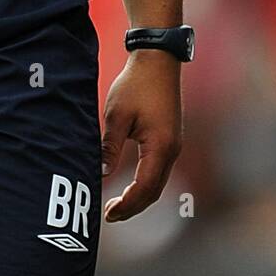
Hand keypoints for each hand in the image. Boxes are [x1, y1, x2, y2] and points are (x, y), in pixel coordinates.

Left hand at [100, 50, 182, 220]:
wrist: (158, 61)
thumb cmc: (135, 85)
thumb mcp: (116, 115)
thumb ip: (110, 147)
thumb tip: (101, 174)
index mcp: (160, 147)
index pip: (144, 188)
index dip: (127, 205)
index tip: (108, 214)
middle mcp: (172, 150)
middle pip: (154, 191)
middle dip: (133, 207)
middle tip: (110, 215)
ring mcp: (174, 145)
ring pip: (158, 182)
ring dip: (140, 197)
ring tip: (117, 204)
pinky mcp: (170, 139)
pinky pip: (159, 170)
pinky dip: (145, 183)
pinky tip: (131, 185)